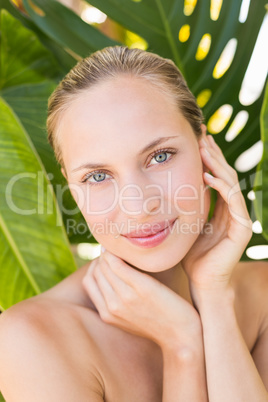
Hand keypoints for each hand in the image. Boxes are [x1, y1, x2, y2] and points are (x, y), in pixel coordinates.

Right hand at [82, 249, 201, 349]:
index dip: (95, 266)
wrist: (181, 337)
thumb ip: (117, 304)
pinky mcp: (140, 287)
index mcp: (107, 315)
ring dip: (110, 252)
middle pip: (96, 271)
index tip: (107, 259)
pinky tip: (129, 250)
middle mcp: (112, 306)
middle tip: (115, 249)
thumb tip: (112, 280)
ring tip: (122, 247)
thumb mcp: (130, 319)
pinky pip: (118, 264)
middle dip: (102, 257)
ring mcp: (125, 297)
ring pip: (104, 265)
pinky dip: (118, 254)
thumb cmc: (160, 325)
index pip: (89, 281)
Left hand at [181, 135, 251, 297]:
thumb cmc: (192, 258)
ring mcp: (240, 219)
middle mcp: (233, 211)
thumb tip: (169, 191)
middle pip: (225, 175)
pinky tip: (208, 175)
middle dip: (214, 155)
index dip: (208, 159)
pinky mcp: (242, 229)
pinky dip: (221, 187)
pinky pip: (233, 202)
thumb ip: (186, 210)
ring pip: (231, 184)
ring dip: (218, 165)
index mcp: (221, 210)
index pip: (216, 178)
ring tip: (205, 148)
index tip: (195, 142)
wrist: (202, 284)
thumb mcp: (187, 227)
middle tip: (202, 135)